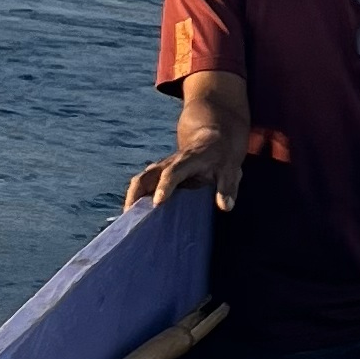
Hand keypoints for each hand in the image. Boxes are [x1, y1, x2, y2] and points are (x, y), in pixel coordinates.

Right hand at [123, 135, 244, 213]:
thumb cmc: (222, 157)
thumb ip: (228, 187)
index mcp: (188, 161)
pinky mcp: (158, 175)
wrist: (212, 139)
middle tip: (131, 215)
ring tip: (128, 219)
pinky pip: (142, 185)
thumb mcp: (230, 169)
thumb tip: (225, 206)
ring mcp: (161, 169)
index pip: (173, 172)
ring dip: (132, 197)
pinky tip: (134, 217)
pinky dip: (135, 199)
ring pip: (140, 180)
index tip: (158, 202)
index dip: (164, 186)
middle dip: (137, 194)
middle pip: (147, 175)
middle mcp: (169, 163)